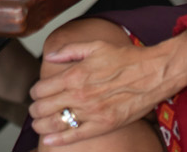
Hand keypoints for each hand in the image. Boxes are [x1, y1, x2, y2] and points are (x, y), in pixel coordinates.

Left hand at [29, 35, 186, 144]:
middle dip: (34, 110)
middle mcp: (80, 94)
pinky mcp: (104, 124)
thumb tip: (50, 56)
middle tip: (34, 110)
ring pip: (56, 123)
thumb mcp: (94, 46)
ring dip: (41, 125)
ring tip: (38, 124)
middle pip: (44, 107)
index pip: (41, 88)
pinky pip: (76, 135)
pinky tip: (49, 140)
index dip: (34, 92)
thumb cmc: (125, 58)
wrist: (153, 73)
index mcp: (75, 74)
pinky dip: (59, 139)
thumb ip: (68, 50)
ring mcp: (92, 111)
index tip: (36, 93)